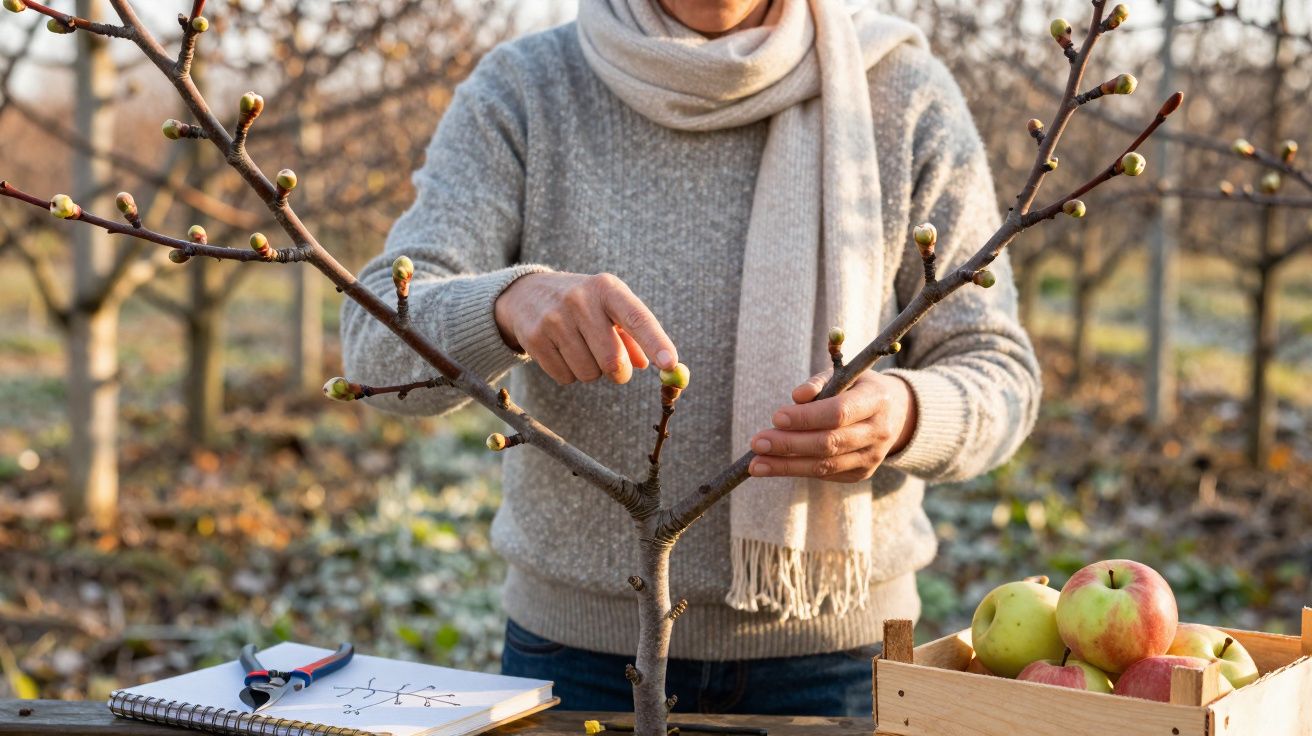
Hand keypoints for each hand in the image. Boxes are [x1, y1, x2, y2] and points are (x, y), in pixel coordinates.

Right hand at [494, 272, 677, 384]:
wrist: (528, 293)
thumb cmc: (584, 304)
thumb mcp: (610, 308)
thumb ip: (633, 335)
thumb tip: (648, 364)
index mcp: (607, 288)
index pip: (637, 318)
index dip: (655, 342)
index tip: (670, 364)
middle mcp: (580, 300)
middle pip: (612, 360)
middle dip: (619, 373)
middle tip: (617, 370)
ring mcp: (554, 319)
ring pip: (589, 373)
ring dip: (591, 372)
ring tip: (581, 349)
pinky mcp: (534, 338)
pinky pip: (565, 377)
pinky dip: (569, 374)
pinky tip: (561, 352)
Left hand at [747, 371, 917, 482]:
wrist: (895, 414)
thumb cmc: (858, 389)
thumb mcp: (844, 376)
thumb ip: (819, 383)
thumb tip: (796, 397)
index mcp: (877, 400)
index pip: (839, 412)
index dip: (806, 417)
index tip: (776, 417)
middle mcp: (878, 432)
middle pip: (829, 443)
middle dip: (789, 445)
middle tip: (756, 442)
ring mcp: (872, 457)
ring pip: (824, 466)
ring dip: (786, 466)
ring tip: (755, 464)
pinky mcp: (862, 474)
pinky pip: (826, 475)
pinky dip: (797, 470)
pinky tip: (773, 466)